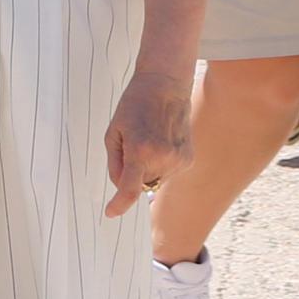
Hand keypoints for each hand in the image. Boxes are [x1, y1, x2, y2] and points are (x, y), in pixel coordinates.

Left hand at [102, 68, 191, 220]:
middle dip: (133, 173)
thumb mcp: (114, 132)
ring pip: (154, 180)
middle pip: (140, 184)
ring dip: (148, 168)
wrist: (166, 85)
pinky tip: (162, 140)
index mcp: (139, 150)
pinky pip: (167, 173)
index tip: (110, 213)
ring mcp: (177, 160)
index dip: (119, 205)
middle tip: (134, 144)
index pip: (129, 189)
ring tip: (150, 138)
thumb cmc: (134, 105)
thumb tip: (121, 187)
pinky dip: (161, 164)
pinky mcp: (188, 159)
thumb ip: (115, 164)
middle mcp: (162, 158)